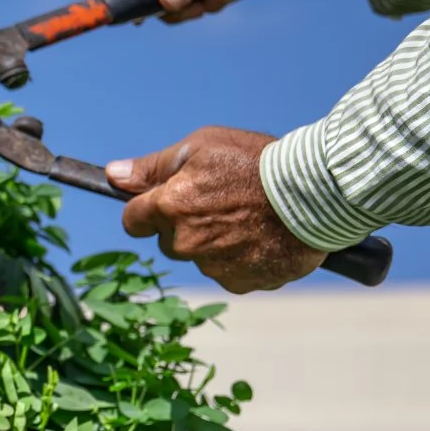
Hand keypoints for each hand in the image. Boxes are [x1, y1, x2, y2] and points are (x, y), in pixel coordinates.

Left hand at [108, 126, 325, 291]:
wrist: (317, 192)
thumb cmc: (257, 161)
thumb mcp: (201, 147)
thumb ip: (154, 166)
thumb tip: (113, 175)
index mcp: (170, 208)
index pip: (132, 220)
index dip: (145, 210)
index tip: (162, 202)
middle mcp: (186, 243)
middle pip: (167, 241)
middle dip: (183, 225)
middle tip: (218, 202)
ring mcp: (214, 267)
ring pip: (199, 258)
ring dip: (213, 243)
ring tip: (246, 217)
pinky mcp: (242, 283)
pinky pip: (229, 273)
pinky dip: (240, 259)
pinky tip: (260, 237)